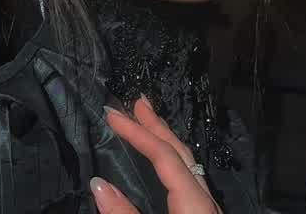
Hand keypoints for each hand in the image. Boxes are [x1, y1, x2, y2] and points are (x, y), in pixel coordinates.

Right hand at [90, 96, 221, 213]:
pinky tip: (163, 159)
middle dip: (156, 124)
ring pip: (188, 162)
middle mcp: (205, 199)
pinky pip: (188, 175)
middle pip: (180, 151)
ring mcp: (208, 208)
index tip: (112, 114)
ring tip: (148, 121)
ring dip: (165, 138)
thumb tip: (97, 184)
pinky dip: (172, 158)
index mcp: (194, 202)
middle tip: (137, 101)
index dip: (137, 131)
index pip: (163, 154)